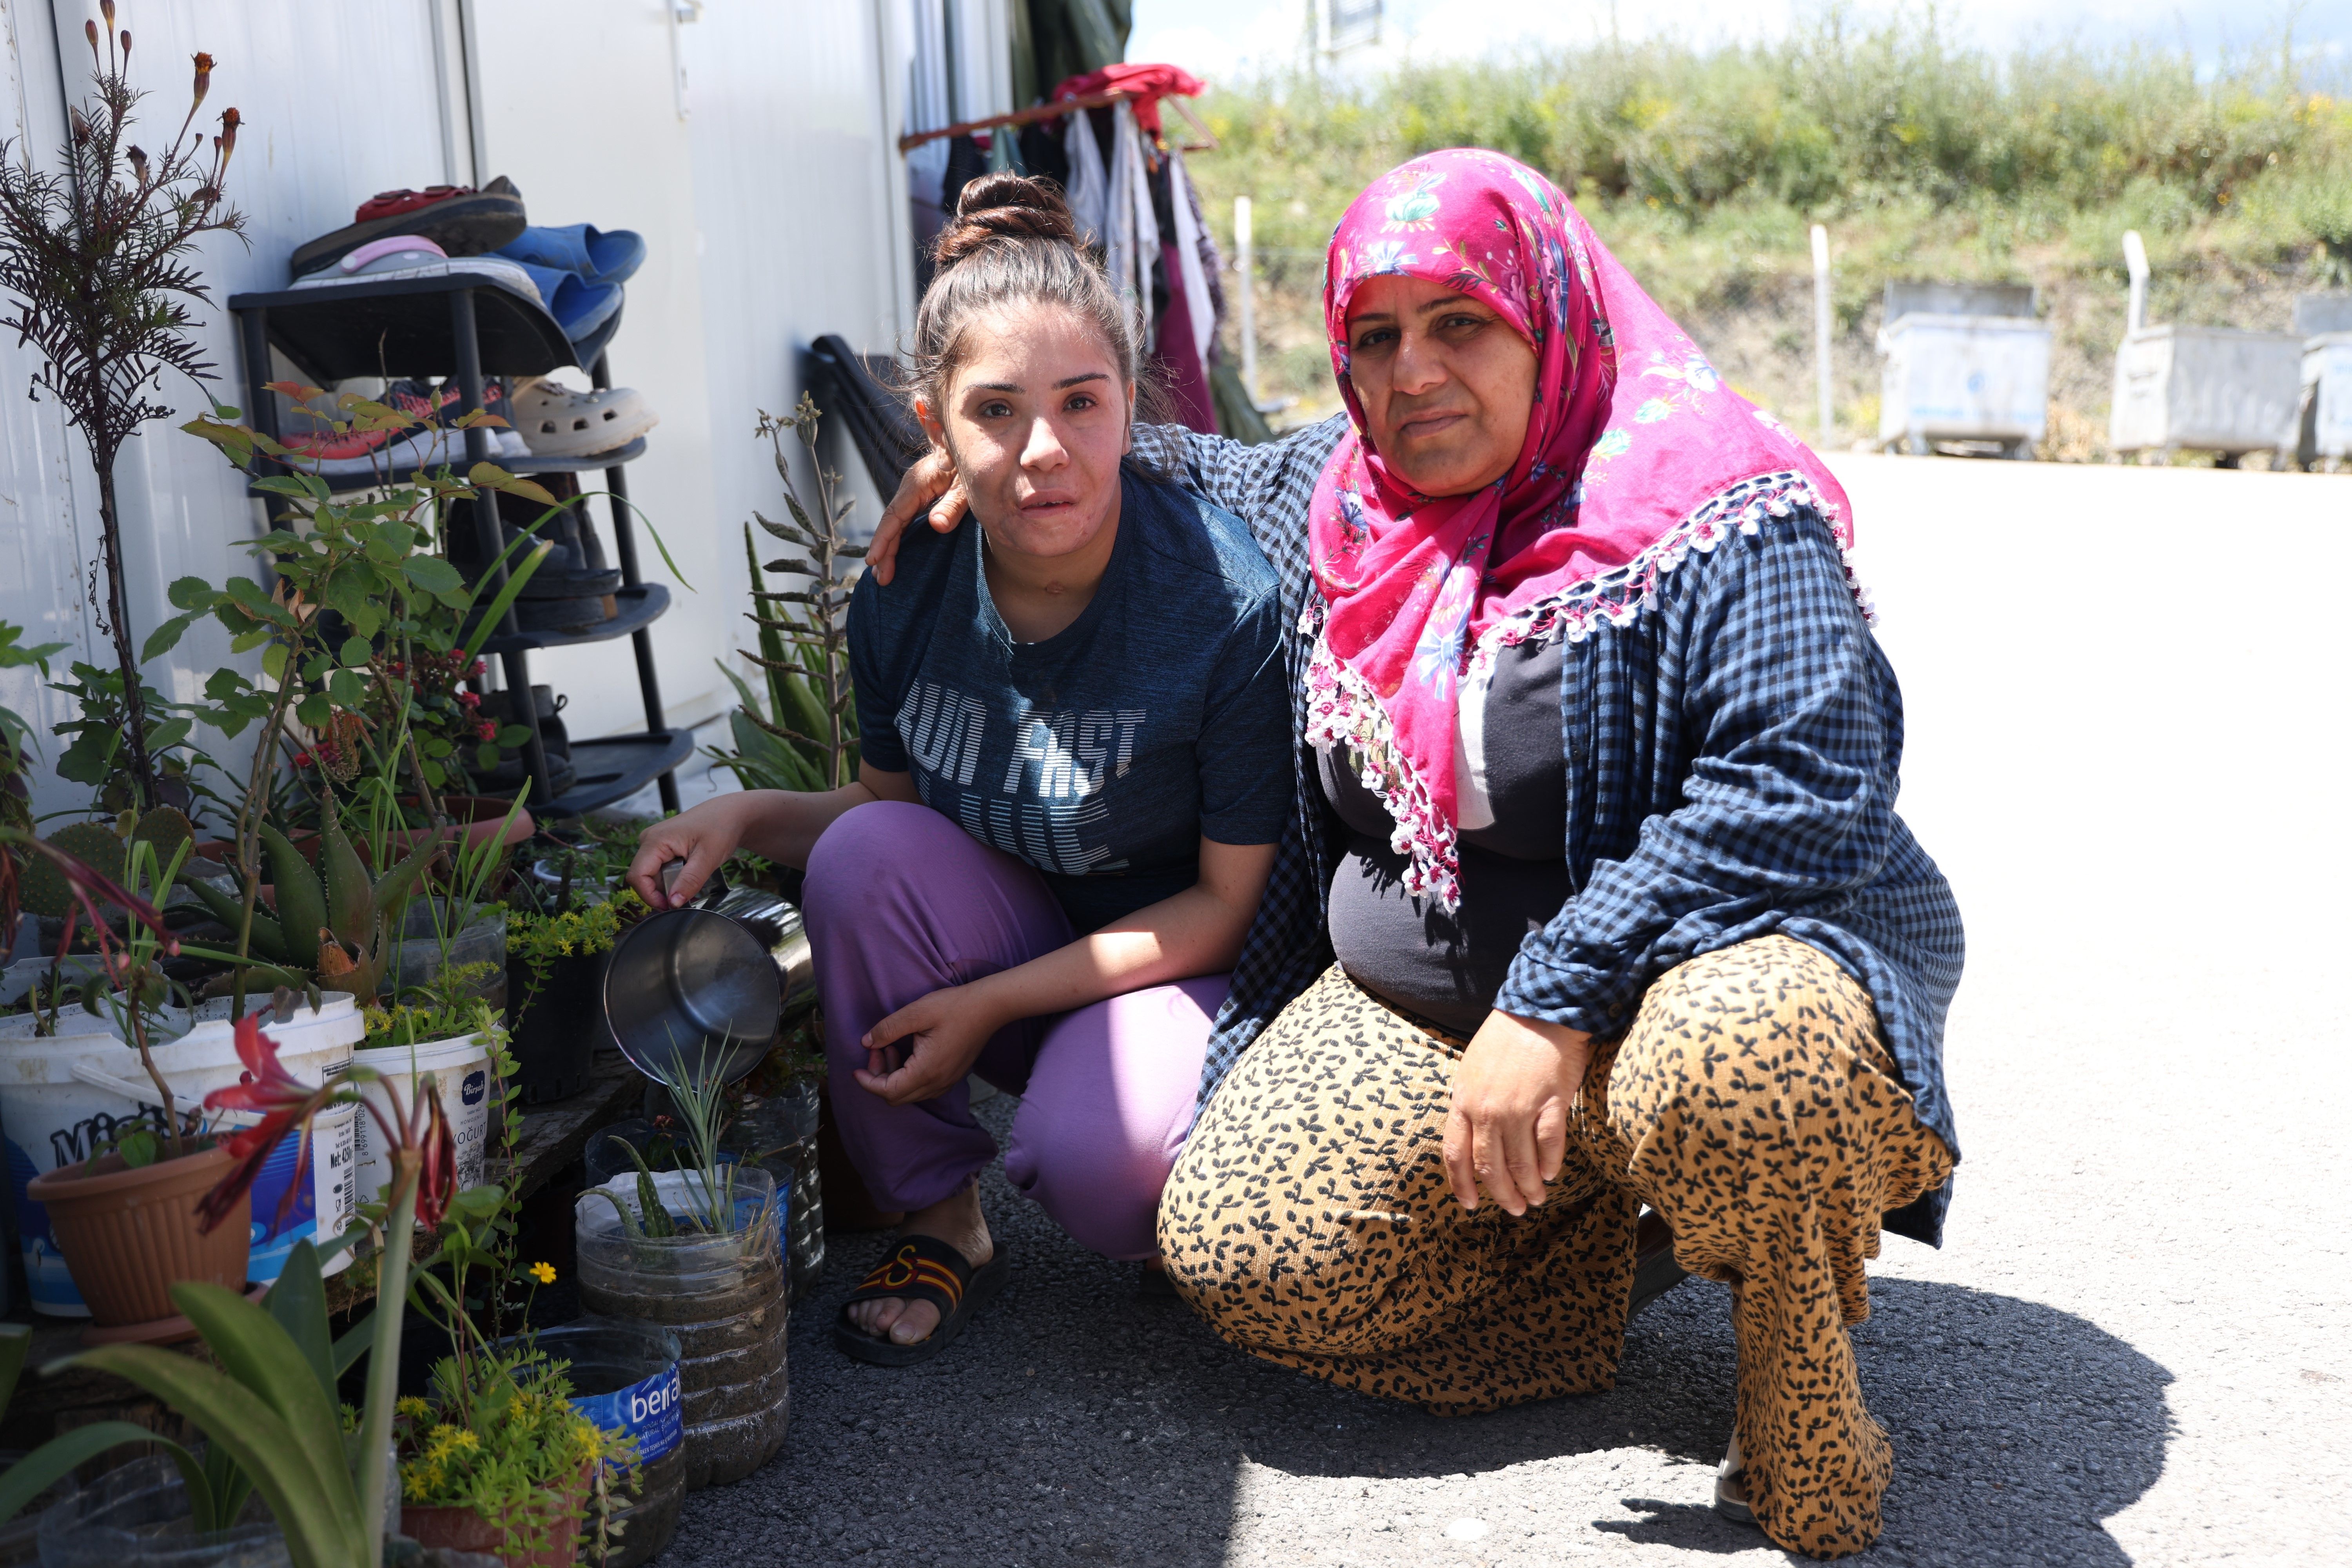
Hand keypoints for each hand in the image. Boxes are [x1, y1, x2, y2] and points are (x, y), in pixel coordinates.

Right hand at [624, 796, 750, 908]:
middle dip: (662, 891)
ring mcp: (654, 842)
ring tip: (692, 881)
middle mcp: (649, 839)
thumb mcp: (708, 857)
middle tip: (687, 894)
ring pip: (652, 875)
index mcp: (655, 840)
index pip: (637, 876)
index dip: (650, 896)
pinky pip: (659, 869)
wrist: (731, 814)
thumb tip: (672, 903)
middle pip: (643, 878)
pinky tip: (688, 875)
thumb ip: (689, 881)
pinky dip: (673, 878)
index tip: (671, 906)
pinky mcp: (662, 846)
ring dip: (669, 885)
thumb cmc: (721, 827)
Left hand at [854, 981, 1003, 1105]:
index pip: (888, 1091)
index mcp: (926, 1070)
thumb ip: (887, 1029)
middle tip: (876, 1051)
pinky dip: (908, 1077)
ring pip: (910, 1094)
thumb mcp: (916, 1012)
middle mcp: (937, 1083)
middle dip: (878, 1078)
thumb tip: (867, 1043)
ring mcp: (947, 1082)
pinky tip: (907, 1054)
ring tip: (890, 1048)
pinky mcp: (952, 1076)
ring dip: (893, 1077)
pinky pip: (923, 1088)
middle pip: (896, 1097)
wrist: (990, 1007)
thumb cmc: (955, 1007)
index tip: (857, 1068)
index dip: (867, 1082)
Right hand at [866, 447, 967, 585]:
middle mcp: (910, 488)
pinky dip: (897, 538)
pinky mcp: (919, 497)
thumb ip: (953, 505)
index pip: (894, 516)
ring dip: (888, 548)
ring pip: (896, 523)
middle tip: (881, 579)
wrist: (970, 447)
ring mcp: (913, 493)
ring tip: (882, 574)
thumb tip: (937, 526)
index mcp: (916, 484)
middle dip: (884, 551)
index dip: (883, 540)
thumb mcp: (966, 485)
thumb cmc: (969, 464)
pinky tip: (894, 554)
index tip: (874, 560)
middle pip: (891, 523)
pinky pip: (904, 521)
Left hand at [1442, 1010, 1593, 1215]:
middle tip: (1514, 1209)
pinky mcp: (1550, 1102)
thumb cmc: (1505, 1041)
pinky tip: (1552, 1174)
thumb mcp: (1471, 1071)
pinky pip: (1549, 1145)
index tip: (1471, 1205)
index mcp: (1463, 1102)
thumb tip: (1470, 1141)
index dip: (1462, 1185)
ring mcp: (1519, 1107)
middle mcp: (1488, 1110)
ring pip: (1521, 1163)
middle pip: (1490, 1167)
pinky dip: (1550, 1164)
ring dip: (1529, 1187)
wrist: (1540, 1011)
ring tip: (1536, 1199)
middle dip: (1502, 1194)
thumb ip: (1468, 1106)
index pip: (1455, 1155)